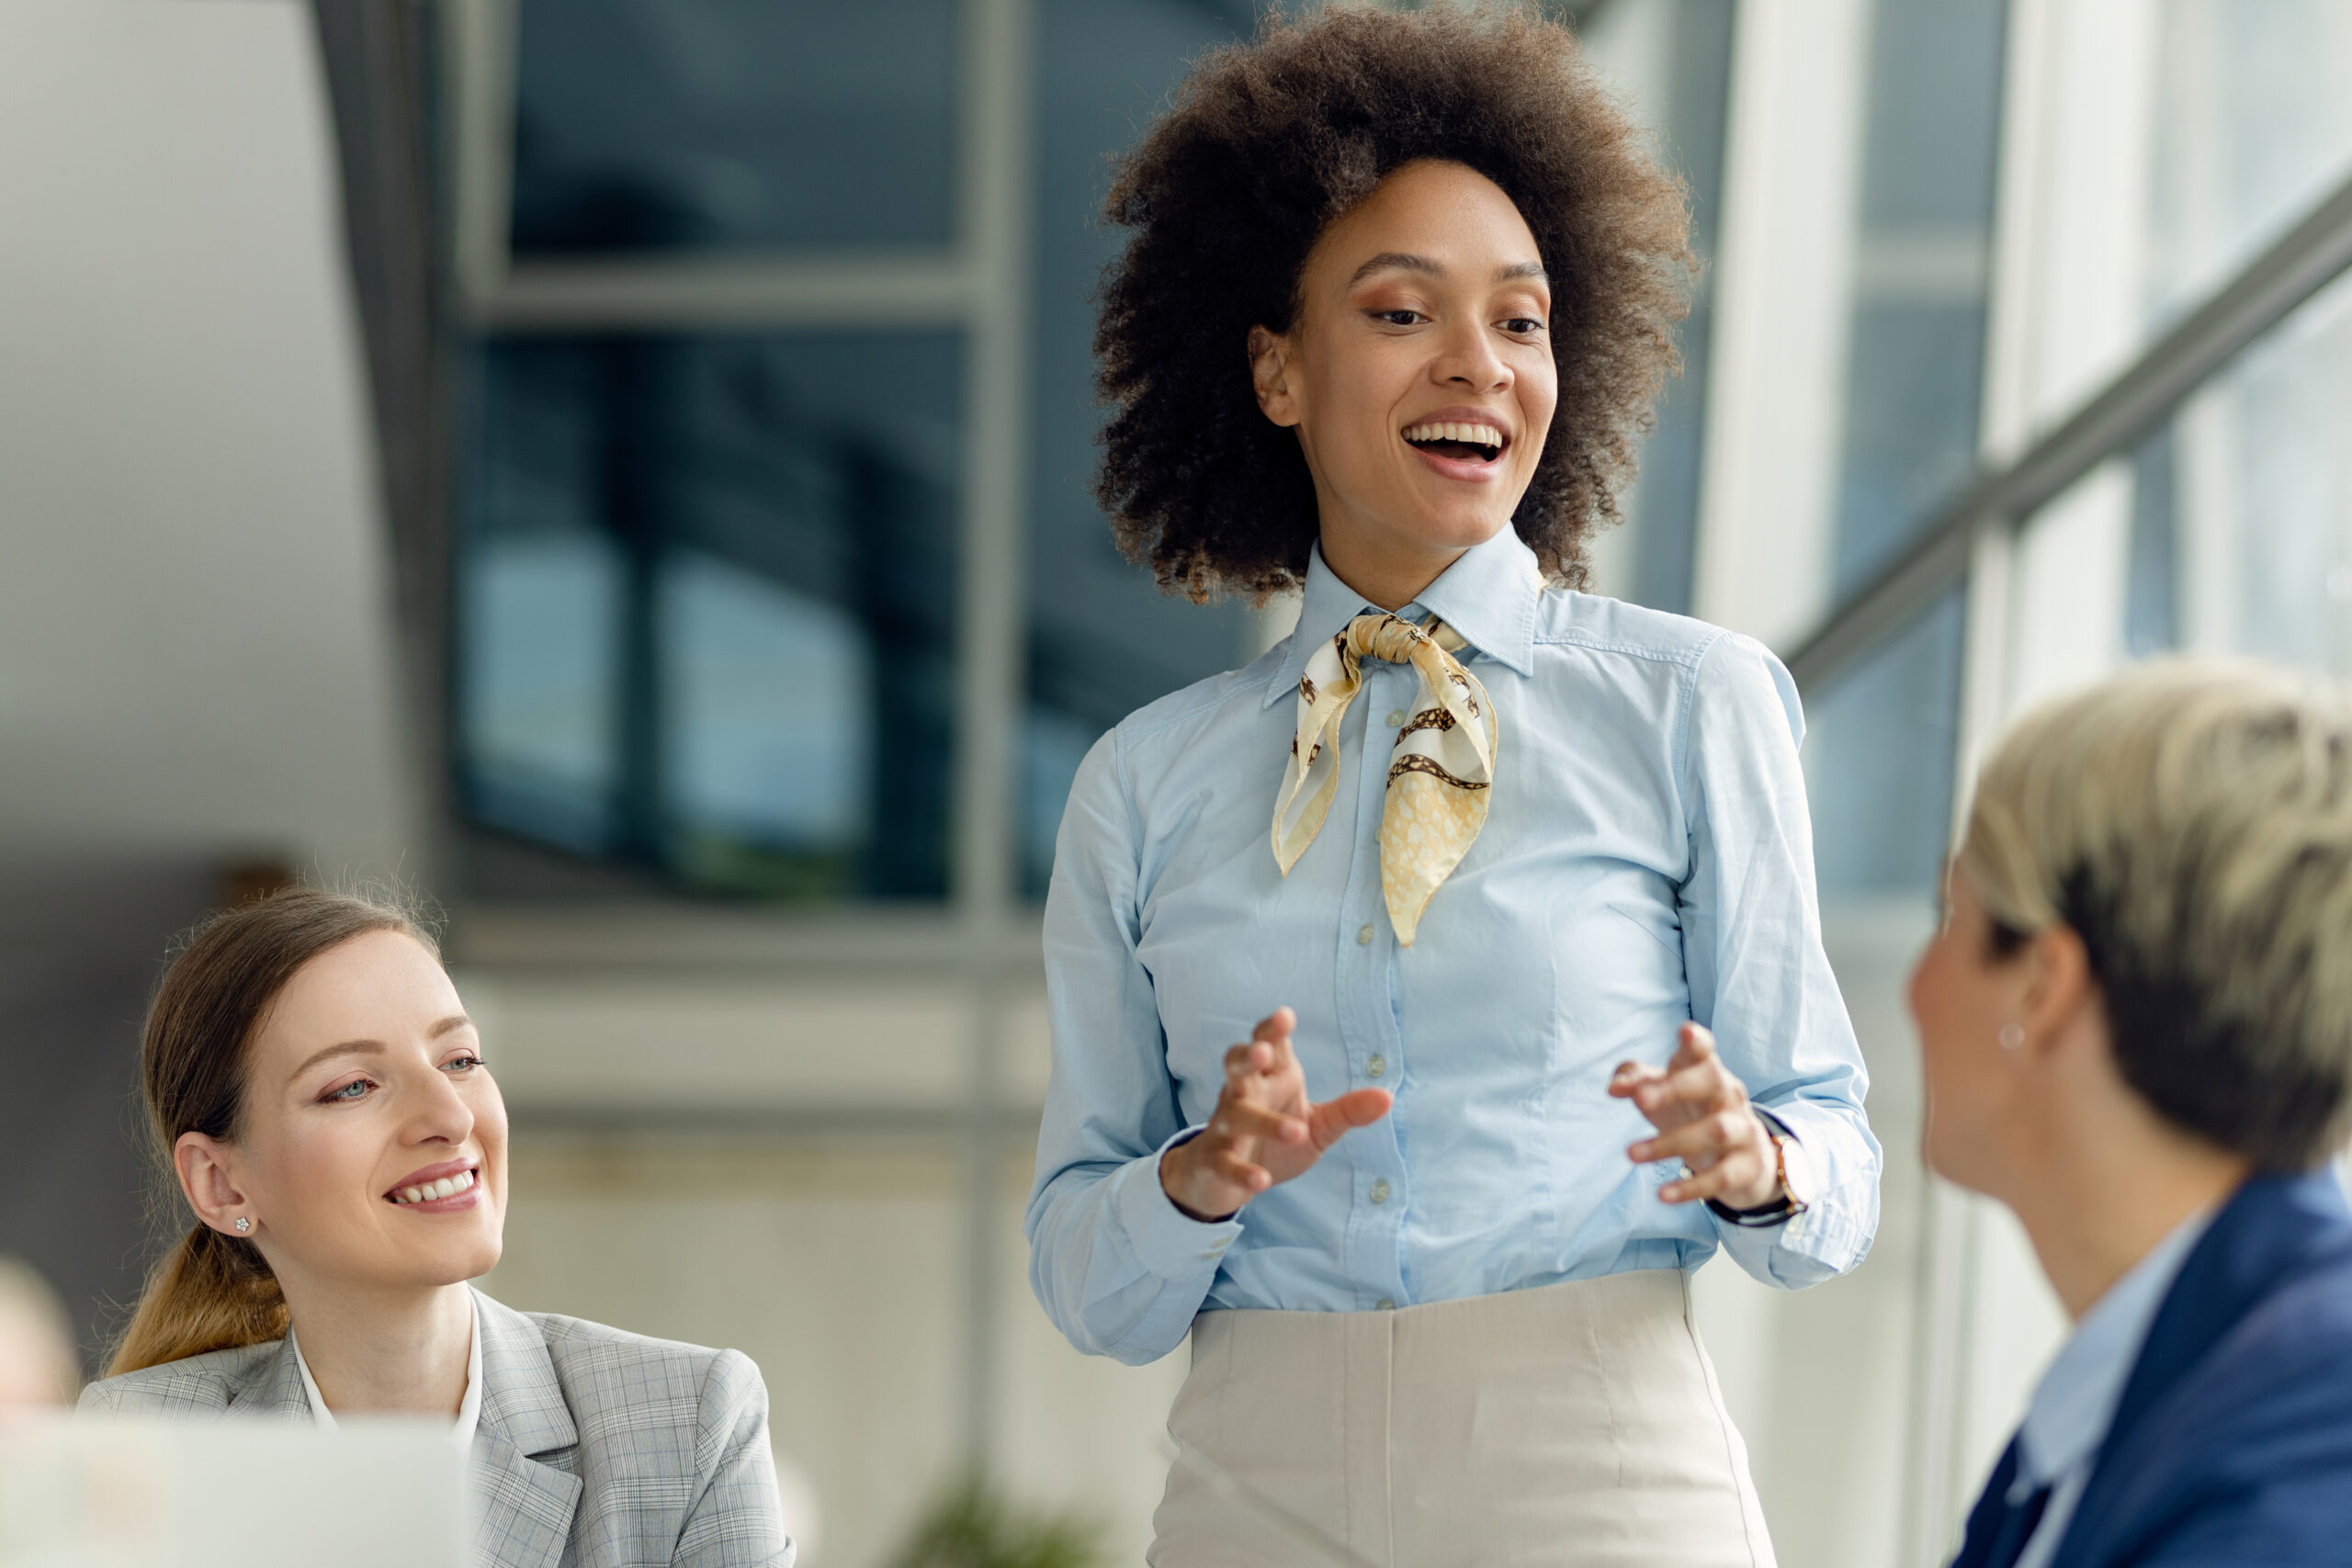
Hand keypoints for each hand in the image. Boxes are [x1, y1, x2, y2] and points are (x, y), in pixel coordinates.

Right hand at [1160, 1007, 1392, 1221]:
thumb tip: (1388, 1097)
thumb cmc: (1275, 1138)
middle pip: (1236, 1065)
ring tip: (1295, 1130)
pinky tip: (1261, 1180)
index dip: (1273, 1030)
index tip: (1286, 1017)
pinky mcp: (1217, 1161)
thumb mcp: (1317, 1125)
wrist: (1225, 1178)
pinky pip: (1225, 1163)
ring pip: (1236, 1114)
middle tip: (1264, 1052)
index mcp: (1270, 1079)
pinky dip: (1241, 1171)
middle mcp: (1244, 1095)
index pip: (1268, 1045)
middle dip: (1247, 1056)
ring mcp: (1227, 1127)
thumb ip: (1348, 1111)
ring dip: (1262, 1121)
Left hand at [1609, 1022, 1779, 1208]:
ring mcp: (1742, 1129)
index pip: (1705, 1050)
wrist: (1743, 1162)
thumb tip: (1613, 1088)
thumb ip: (1634, 1081)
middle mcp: (1729, 1095)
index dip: (1697, 1040)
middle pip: (1712, 1080)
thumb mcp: (1662, 1094)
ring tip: (1629, 1154)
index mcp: (1706, 1072)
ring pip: (1714, 1130)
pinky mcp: (1747, 1166)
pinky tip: (1662, 1195)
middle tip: (1641, 1100)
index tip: (1684, 1032)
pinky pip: (1722, 1176)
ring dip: (1670, 1142)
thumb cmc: (1692, 1114)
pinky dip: (1692, 1186)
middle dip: (1677, 1087)